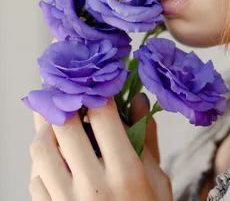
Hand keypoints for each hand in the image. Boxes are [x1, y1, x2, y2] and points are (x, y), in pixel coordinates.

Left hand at [29, 94, 171, 199]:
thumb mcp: (157, 179)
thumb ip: (146, 138)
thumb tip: (137, 99)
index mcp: (126, 172)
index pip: (104, 117)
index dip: (97, 92)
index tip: (96, 81)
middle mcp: (93, 185)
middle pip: (64, 128)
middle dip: (62, 101)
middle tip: (63, 88)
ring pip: (41, 151)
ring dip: (45, 129)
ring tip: (53, 118)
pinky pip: (35, 180)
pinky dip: (41, 164)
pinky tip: (53, 157)